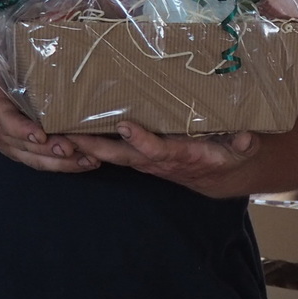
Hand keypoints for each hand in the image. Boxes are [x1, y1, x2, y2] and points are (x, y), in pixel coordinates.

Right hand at [0, 30, 96, 172]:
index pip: (5, 122)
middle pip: (26, 147)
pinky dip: (64, 166)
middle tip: (73, 148)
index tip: (39, 135)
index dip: (21, 130)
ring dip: (63, 163)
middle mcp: (0, 131)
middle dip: (50, 149)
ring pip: (36, 159)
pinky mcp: (21, 149)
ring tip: (89, 160)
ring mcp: (11, 144)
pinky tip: (87, 162)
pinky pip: (42, 162)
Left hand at [71, 121, 260, 196]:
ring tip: (51, 131)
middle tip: (65, 136)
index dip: (140, 139)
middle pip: (118, 154)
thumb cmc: (229, 155)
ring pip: (107, 153)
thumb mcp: (242, 150)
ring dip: (80, 145)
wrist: (217, 174)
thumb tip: (246, 137)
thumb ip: (244, 144)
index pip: (156, 149)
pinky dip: (86, 143)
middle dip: (91, 146)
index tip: (125, 124)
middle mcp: (154, 159)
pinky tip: (65, 129)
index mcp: (179, 156)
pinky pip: (107, 149)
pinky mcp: (136, 153)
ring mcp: (142, 158)